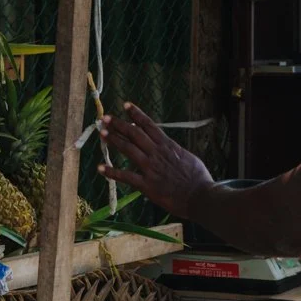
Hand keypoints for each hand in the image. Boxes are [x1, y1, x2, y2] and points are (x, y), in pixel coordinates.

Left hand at [98, 104, 213, 220]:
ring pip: (128, 149)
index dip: (136, 114)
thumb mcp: (188, 158)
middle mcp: (157, 153)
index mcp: (168, 146)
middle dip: (119, 124)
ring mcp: (150, 168)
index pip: (149, 125)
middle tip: (106, 118)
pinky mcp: (147, 185)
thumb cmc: (198, 178)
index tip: (127, 105)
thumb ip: (175, 151)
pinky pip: (126, 176)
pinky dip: (112, 172)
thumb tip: (170, 148)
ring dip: (114, 140)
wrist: (199, 196)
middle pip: (135, 134)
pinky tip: (100, 168)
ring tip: (102, 133)